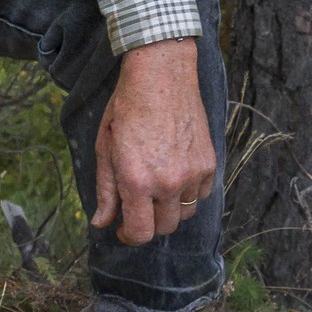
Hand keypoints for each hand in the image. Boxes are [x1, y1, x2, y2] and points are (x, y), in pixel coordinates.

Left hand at [91, 38, 216, 246]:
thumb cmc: (127, 107)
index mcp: (137, 180)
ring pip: (185, 214)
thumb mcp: (106, 147)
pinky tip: (175, 173)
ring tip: (156, 187)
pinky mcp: (209, 163)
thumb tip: (101, 222)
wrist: (161, 75)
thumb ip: (105, 189)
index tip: (124, 230)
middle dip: (149, 223)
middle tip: (138, 205)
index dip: (130, 237)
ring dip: (169, 209)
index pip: (141, 232)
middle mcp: (168, 182)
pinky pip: (202, 194)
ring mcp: (192, 174)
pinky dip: (189, 192)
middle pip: (164, 228)